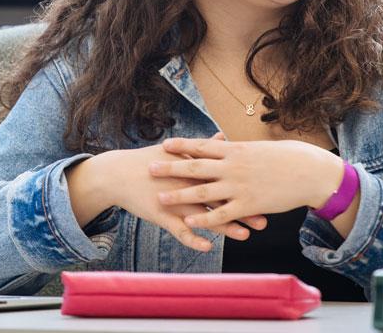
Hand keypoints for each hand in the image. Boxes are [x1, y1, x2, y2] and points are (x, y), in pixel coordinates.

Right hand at [109, 133, 266, 251]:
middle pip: (219, 198)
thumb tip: (222, 136)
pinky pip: (179, 231)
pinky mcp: (161, 215)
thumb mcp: (176, 151)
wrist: (119, 174)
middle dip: (242, 209)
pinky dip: (193, 239)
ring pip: (204, 217)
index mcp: (192, 167)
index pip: (224, 177)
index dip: (244, 186)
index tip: (264, 192)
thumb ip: (202, 147)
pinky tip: (207, 247)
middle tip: (264, 219)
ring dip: (225, 227)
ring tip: (244, 235)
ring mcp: (174, 200)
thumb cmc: (150, 160)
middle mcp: (186, 184)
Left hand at [148, 137, 342, 229]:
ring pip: (203, 192)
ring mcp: (239, 186)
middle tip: (149, 167)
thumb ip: (237, 149)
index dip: (182, 145)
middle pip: (196, 166)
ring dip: (180, 195)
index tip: (164, 144)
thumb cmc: (285, 157)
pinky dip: (205, 218)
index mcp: (235, 150)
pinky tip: (190, 222)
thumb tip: (224, 142)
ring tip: (160, 197)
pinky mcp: (248, 205)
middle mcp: (233, 166)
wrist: (307, 171)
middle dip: (171, 167)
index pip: (202, 145)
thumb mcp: (258, 148)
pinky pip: (222, 214)